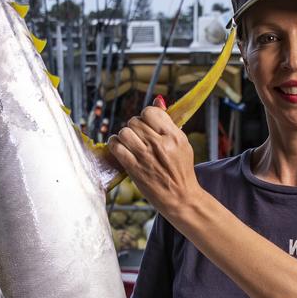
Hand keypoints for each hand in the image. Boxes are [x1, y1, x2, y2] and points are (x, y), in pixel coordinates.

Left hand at [107, 97, 201, 213]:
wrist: (181, 197)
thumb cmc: (181, 170)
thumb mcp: (182, 143)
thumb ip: (168, 123)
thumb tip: (158, 100)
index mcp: (174, 136)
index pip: (151, 112)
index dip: (146, 116)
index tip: (148, 125)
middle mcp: (160, 144)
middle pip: (135, 121)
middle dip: (134, 127)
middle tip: (139, 136)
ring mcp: (146, 156)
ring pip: (124, 132)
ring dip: (124, 136)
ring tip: (129, 142)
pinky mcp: (134, 168)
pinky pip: (116, 147)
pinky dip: (114, 144)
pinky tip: (120, 147)